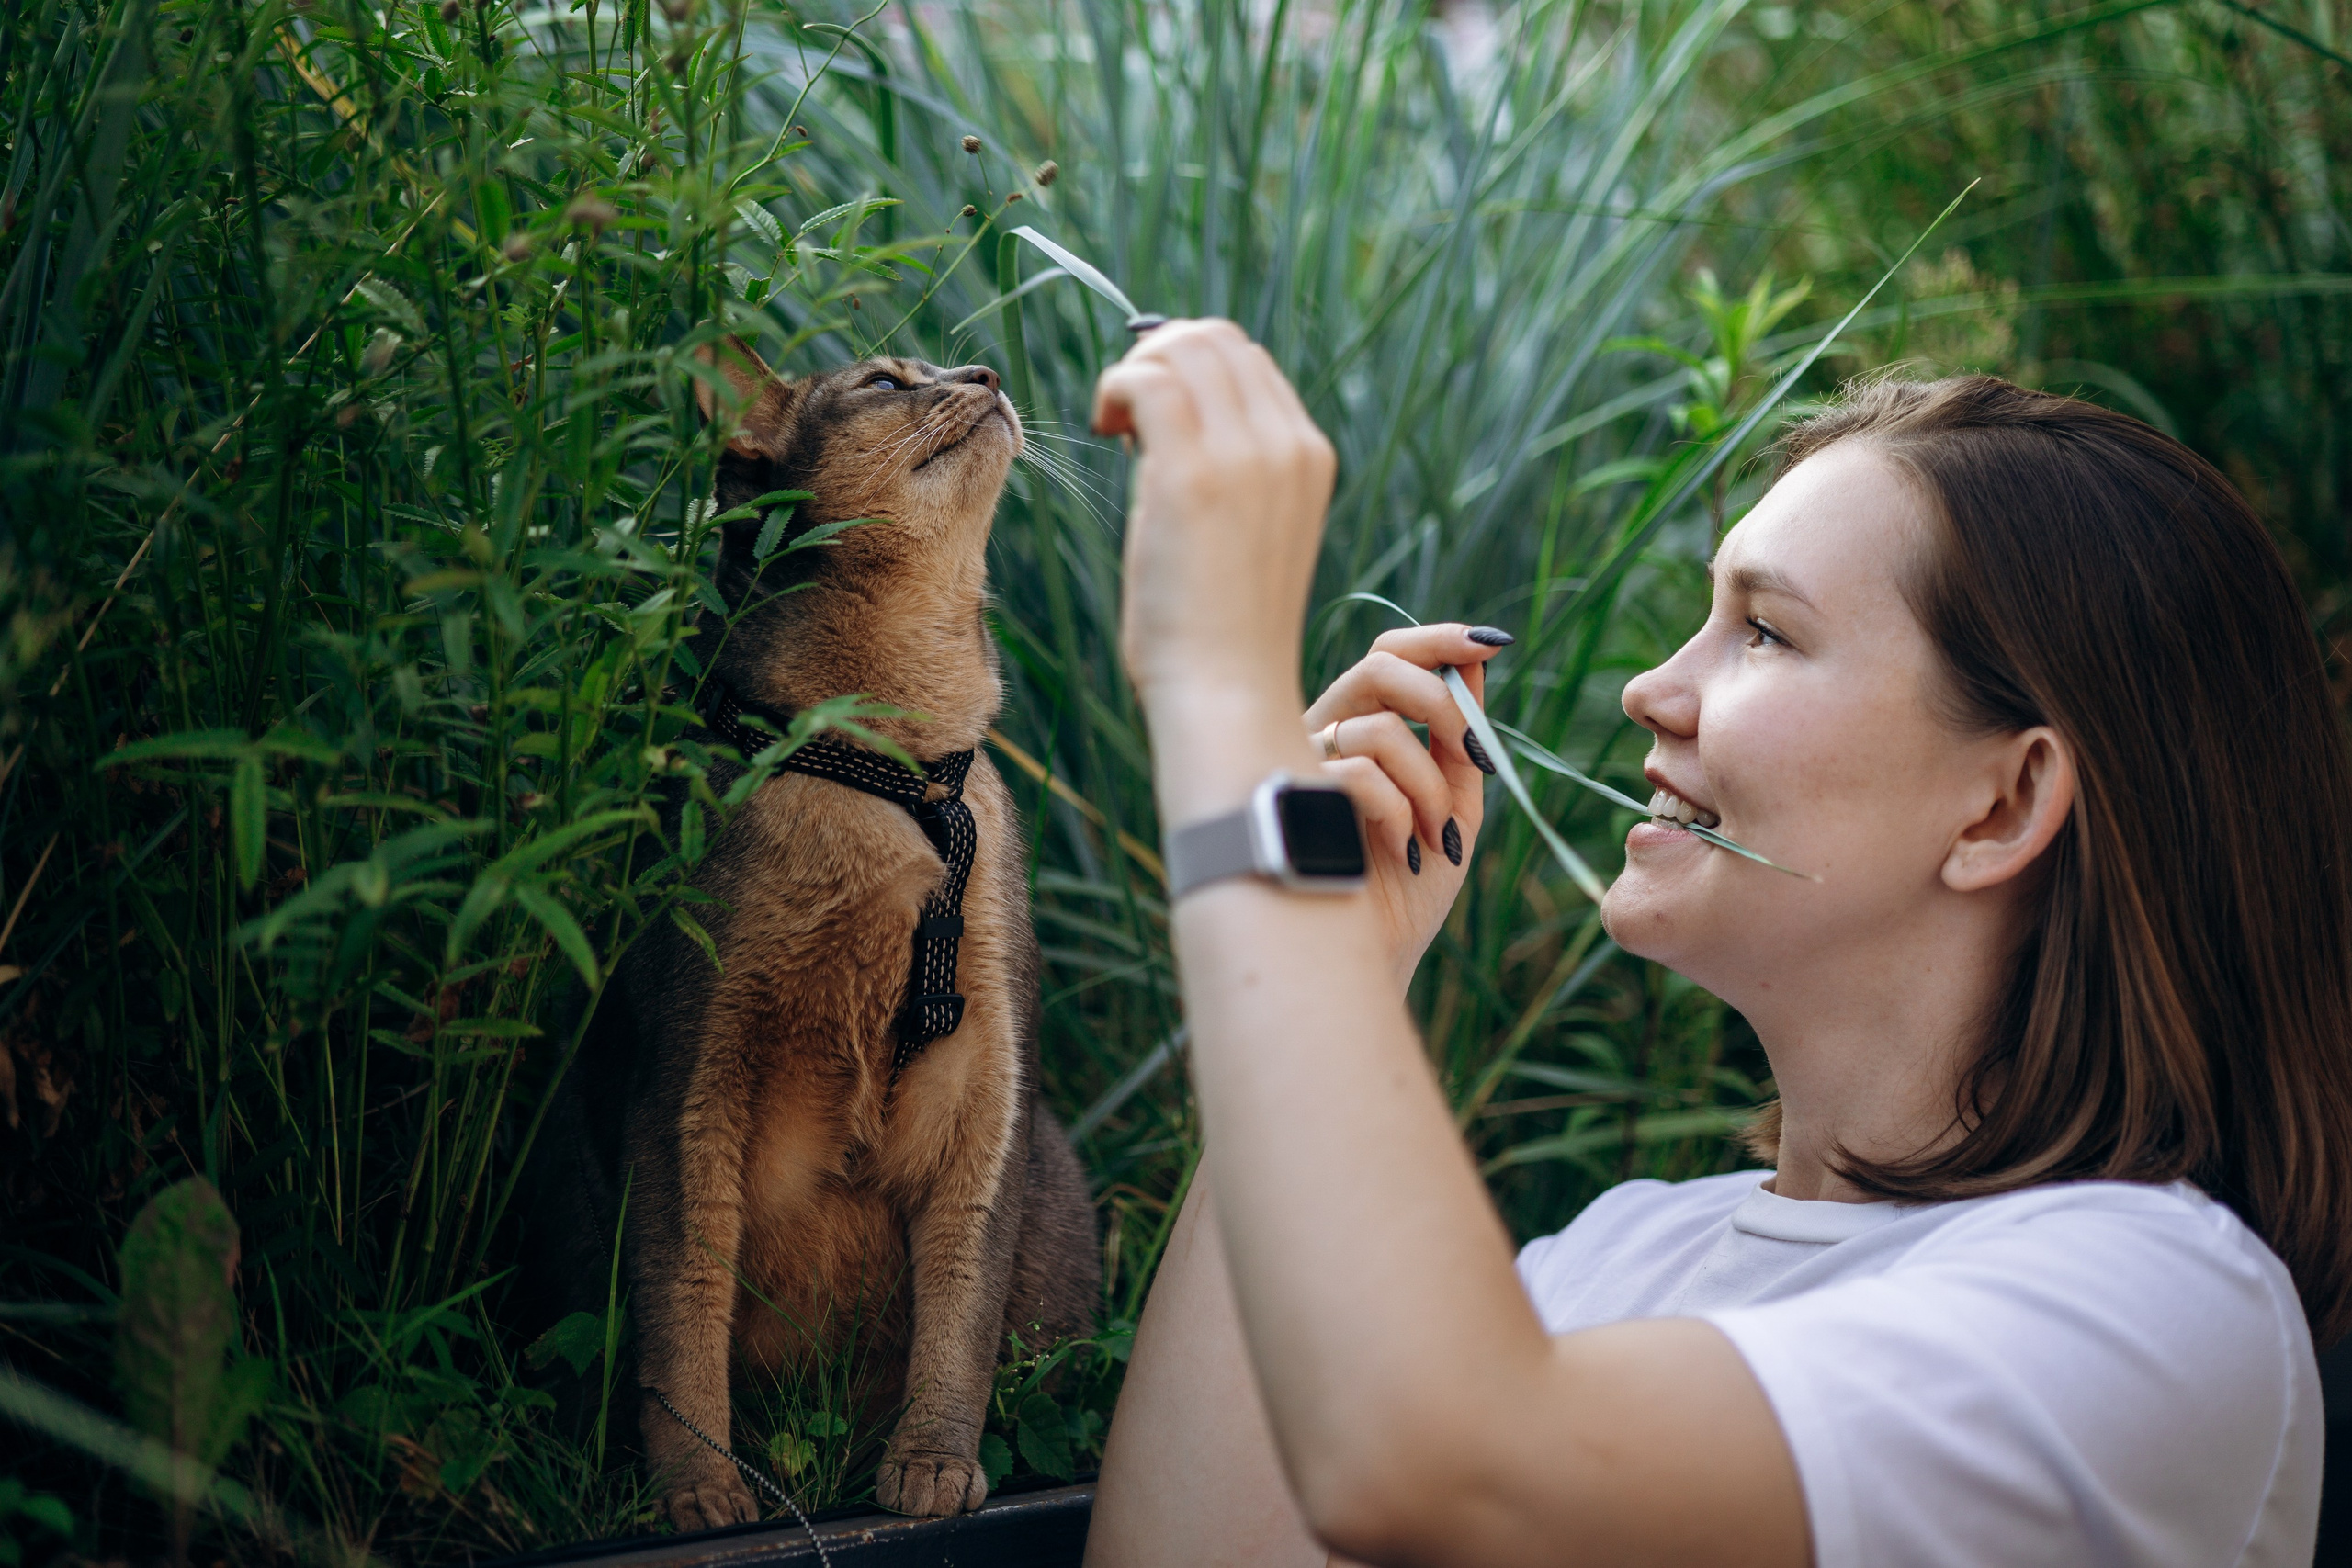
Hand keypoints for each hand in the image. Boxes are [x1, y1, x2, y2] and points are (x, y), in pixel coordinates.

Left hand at [1093, 320, 1334, 712]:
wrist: (1228, 693)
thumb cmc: (1219, 629)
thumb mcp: (1247, 533)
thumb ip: (1228, 471)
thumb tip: (1162, 413)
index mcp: (1309, 457)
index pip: (1247, 361)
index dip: (1188, 368)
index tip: (1151, 417)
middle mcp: (1288, 444)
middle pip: (1216, 339)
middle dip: (1158, 357)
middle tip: (1124, 415)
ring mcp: (1246, 454)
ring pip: (1181, 348)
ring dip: (1132, 372)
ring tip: (1113, 427)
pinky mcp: (1193, 474)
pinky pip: (1145, 380)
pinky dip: (1114, 388)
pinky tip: (1104, 431)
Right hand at [1305, 625, 1503, 986]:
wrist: (1379, 957)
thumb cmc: (1410, 884)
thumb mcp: (1454, 801)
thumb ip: (1460, 737)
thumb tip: (1477, 659)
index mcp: (1361, 727)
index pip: (1390, 654)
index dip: (1438, 640)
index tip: (1491, 643)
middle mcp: (1324, 734)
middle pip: (1379, 664)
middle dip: (1442, 702)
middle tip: (1472, 756)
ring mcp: (1304, 764)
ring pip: (1380, 729)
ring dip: (1430, 785)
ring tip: (1437, 837)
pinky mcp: (1296, 800)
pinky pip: (1362, 772)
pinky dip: (1401, 812)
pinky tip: (1405, 850)